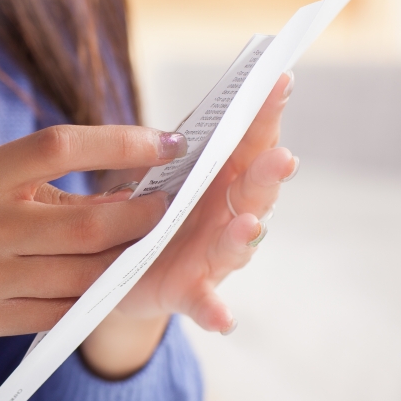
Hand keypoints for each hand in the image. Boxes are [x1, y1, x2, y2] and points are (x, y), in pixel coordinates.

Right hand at [0, 125, 185, 398]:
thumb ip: (23, 186)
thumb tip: (104, 188)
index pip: (59, 147)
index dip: (120, 143)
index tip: (163, 142)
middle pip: (87, 222)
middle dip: (143, 216)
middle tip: (173, 207)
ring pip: (80, 275)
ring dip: (126, 262)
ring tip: (152, 250)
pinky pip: (55, 314)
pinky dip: (90, 302)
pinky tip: (111, 289)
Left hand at [82, 72, 297, 376]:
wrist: (118, 272)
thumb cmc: (144, 214)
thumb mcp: (149, 178)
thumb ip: (164, 156)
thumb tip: (174, 135)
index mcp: (220, 180)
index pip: (249, 141)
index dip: (265, 113)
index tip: (280, 81)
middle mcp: (226, 216)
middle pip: (253, 192)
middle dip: (267, 175)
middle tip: (281, 158)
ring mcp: (211, 256)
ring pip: (234, 245)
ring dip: (243, 235)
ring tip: (247, 225)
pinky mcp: (187, 292)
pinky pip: (204, 304)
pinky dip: (215, 311)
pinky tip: (223, 319)